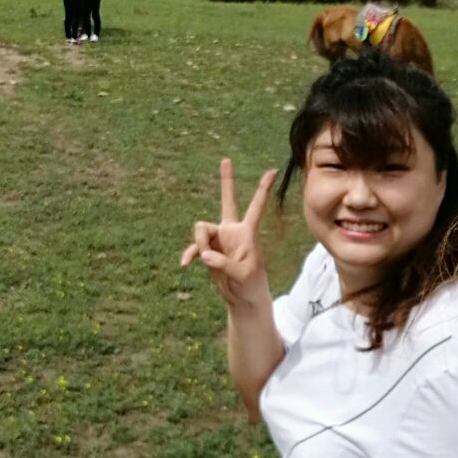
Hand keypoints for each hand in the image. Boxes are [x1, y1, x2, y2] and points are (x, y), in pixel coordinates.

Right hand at [180, 159, 277, 308]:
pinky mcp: (207, 250)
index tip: (272, 170)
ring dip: (200, 243)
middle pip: (228, 200)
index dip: (262, 189)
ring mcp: (218, 239)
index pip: (256, 207)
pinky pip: (193, 248)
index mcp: (247, 233)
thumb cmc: (250, 285)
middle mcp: (231, 230)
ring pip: (201, 229)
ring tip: (207, 260)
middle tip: (227, 160)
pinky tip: (184, 265)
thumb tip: (204, 254)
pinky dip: (189, 254)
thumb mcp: (242, 275)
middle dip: (226, 181)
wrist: (242, 298)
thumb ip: (223, 263)